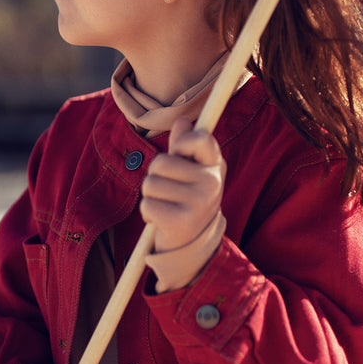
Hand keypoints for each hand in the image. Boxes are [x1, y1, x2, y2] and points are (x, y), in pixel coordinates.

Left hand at [140, 117, 225, 252]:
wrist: (193, 243)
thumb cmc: (188, 199)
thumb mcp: (191, 171)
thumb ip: (184, 146)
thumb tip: (182, 120)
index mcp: (215, 166)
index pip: (201, 138)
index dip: (182, 142)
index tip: (179, 153)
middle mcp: (212, 182)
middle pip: (161, 162)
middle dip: (155, 176)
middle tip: (169, 191)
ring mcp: (199, 202)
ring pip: (150, 184)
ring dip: (150, 196)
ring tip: (166, 206)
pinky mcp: (182, 221)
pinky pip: (147, 205)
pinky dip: (148, 214)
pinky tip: (162, 220)